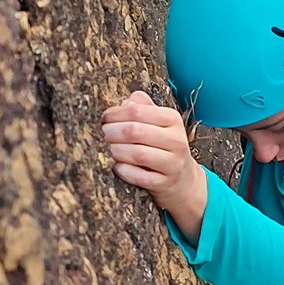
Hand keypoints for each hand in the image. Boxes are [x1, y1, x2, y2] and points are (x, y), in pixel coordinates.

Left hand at [102, 91, 207, 240]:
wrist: (182, 178)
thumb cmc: (162, 146)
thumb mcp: (157, 123)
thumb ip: (142, 107)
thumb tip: (124, 102)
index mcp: (172, 119)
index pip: (137, 110)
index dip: (114, 114)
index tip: (104, 119)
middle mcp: (176, 140)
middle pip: (134, 131)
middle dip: (111, 133)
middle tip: (101, 135)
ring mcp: (173, 163)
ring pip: (137, 154)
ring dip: (115, 151)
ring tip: (106, 150)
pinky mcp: (165, 182)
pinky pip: (139, 177)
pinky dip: (123, 171)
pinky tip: (116, 167)